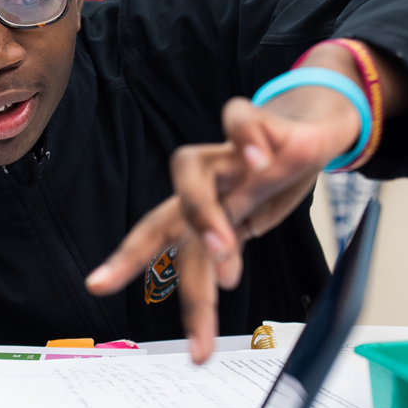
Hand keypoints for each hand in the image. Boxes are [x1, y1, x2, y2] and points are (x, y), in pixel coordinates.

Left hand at [85, 87, 360, 363]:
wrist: (313, 125)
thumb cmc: (272, 177)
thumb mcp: (252, 221)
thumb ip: (230, 255)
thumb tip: (223, 282)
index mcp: (200, 211)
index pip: (157, 242)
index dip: (126, 264)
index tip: (94, 286)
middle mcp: (204, 184)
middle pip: (161, 216)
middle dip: (133, 253)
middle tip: (105, 283)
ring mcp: (226, 154)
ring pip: (189, 171)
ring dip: (204, 215)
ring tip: (224, 250)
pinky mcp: (259, 121)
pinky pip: (240, 121)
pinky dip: (249, 140)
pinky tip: (262, 162)